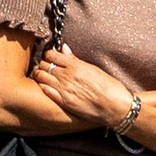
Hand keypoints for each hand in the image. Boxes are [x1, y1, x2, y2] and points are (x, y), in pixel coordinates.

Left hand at [29, 44, 145, 129]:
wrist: (114, 106)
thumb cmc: (108, 86)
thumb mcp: (93, 68)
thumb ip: (75, 59)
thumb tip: (64, 48)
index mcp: (75, 65)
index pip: (52, 54)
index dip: (49, 55)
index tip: (51, 57)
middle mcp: (67, 76)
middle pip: (44, 65)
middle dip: (44, 64)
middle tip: (46, 66)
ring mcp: (64, 89)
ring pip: (42, 77)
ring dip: (40, 74)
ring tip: (43, 76)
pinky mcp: (64, 102)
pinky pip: (46, 91)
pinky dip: (43, 86)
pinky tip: (45, 86)